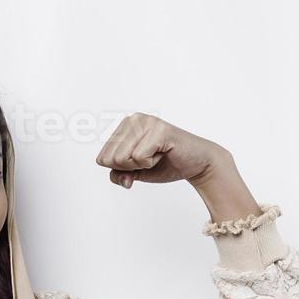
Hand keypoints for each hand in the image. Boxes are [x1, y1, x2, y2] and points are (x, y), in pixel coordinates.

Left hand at [95, 113, 227, 189]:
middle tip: (151, 158)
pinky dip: (150, 163)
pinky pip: (138, 158)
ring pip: (123, 158)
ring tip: (157, 155)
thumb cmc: (165, 164)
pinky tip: (163, 154)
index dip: (121, 169)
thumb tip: (121, 179)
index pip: (102, 158)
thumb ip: (119, 175)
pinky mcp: (159, 130)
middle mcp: (133, 119)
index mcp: (124, 126)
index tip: (141, 161)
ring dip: (141, 165)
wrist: (196, 164)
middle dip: (131, 167)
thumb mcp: (135, 172)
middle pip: (111, 159)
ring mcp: (146, 122)